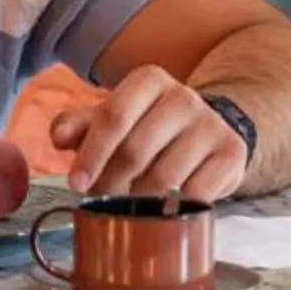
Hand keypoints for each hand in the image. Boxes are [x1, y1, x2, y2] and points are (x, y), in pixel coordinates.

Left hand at [47, 69, 248, 200]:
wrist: (205, 130)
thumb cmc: (145, 126)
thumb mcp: (110, 118)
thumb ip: (78, 124)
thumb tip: (59, 138)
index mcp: (148, 80)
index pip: (113, 117)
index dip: (92, 154)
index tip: (76, 185)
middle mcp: (183, 96)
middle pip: (136, 150)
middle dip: (111, 183)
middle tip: (101, 200)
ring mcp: (211, 124)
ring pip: (164, 176)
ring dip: (139, 200)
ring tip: (128, 206)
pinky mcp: (232, 152)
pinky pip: (196, 193)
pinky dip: (174, 208)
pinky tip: (162, 209)